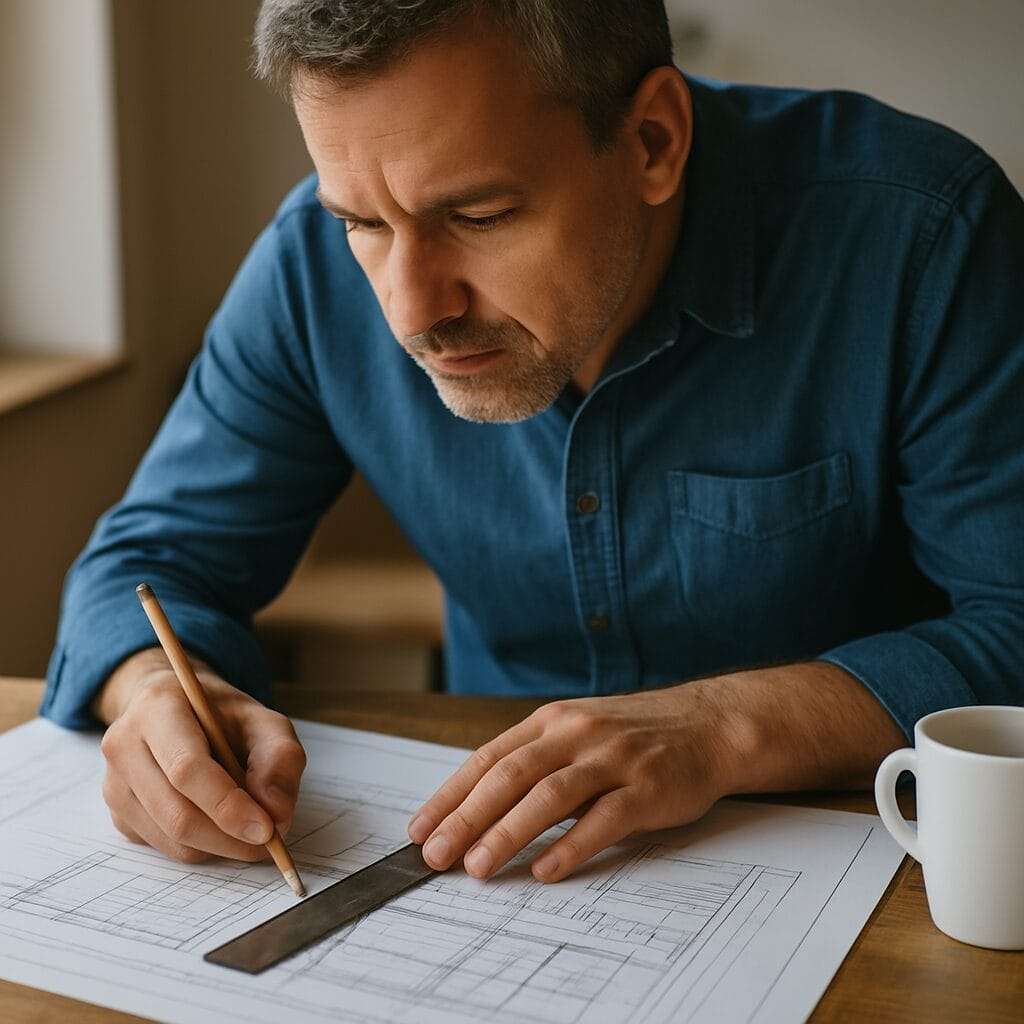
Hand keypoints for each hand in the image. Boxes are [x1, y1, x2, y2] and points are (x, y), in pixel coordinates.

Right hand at [95, 649, 306, 863]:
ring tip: (250, 825)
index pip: (186, 769)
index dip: (228, 805)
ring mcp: (114, 784)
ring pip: (172, 839)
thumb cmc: (220, 714)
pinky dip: (202, 845)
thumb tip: (277, 814)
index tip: (267, 829)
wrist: (175, 708)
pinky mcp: (118, 814)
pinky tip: (218, 820)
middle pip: (177, 813)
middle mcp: (124, 746)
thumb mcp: (262, 719)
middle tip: (271, 841)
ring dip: (221, 845)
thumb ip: (280, 758)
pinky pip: (164, 847)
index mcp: (157, 709)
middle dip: (231, 837)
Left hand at [408, 681, 743, 883]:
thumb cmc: (636, 735)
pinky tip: (545, 870)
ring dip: (507, 833)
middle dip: (466, 817)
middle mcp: (577, 734)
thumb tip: (479, 807)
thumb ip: (537, 761)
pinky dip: (571, 845)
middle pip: (510, 776)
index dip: (451, 794)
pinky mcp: (648, 788)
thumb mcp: (579, 731)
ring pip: (549, 796)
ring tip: (478, 867)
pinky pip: (604, 819)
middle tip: (435, 854)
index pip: (489, 757)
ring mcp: (613, 760)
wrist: (709, 725)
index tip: (420, 828)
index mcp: (553, 721)